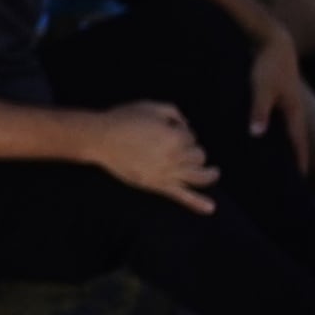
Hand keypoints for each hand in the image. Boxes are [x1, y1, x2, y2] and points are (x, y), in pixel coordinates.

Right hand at [85, 99, 216, 210]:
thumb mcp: (149, 106)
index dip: (183, 132)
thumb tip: (187, 125)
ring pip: (199, 176)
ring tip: (213, 172)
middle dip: (194, 150)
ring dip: (209, 174)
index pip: (191, 137)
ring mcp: (168, 173)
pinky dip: (197, 203)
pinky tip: (210, 208)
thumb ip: (173, 112)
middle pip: (198, 156)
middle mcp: (176, 157)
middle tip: (182, 147)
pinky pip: (182, 196)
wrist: (100, 138)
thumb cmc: (123, 120)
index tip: (171, 130)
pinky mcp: (159, 185)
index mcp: (176, 137)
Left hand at [249, 24, 312, 170]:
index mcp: (294, 112)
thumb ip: (259, 111)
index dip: (298, 161)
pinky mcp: (275, 95)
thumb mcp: (262, 88)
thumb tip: (256, 134)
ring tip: (269, 160)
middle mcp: (293, 110)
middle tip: (284, 177)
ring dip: (278, 143)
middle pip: (293, 139)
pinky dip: (269, 129)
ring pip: (283, 129)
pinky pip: (274, 118)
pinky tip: (257, 134)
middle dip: (290, 157)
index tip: (299, 180)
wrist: (272, 40)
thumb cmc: (268, 64)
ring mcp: (286, 102)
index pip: (298, 144)